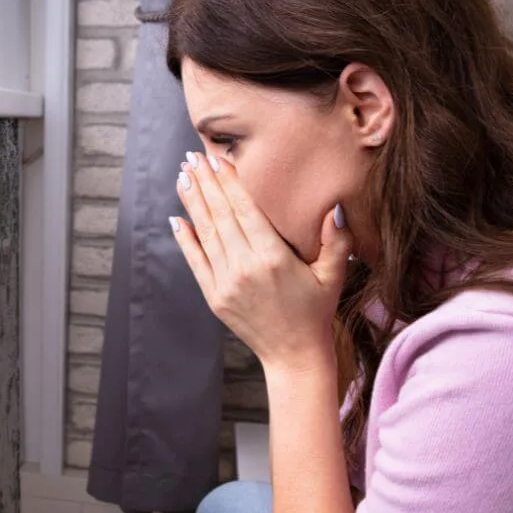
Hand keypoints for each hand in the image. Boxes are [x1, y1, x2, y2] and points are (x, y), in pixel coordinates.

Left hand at [169, 152, 352, 373]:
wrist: (294, 355)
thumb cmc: (316, 311)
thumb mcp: (334, 274)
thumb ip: (336, 240)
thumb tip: (333, 206)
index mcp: (273, 258)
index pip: (245, 210)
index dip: (229, 182)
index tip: (217, 159)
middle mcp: (245, 268)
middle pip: (221, 216)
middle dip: (205, 184)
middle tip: (192, 157)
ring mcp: (226, 283)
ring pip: (205, 234)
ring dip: (192, 203)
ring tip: (183, 177)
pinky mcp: (214, 297)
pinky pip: (195, 261)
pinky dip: (185, 239)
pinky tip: (176, 217)